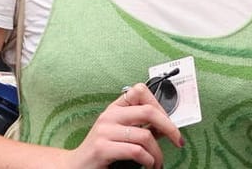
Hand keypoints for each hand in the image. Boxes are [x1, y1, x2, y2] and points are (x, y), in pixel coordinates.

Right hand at [62, 82, 182, 168]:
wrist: (74, 167)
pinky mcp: (102, 148)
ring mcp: (104, 131)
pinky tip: (148, 164)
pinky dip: (148, 160)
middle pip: (148, 111)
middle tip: (178, 140)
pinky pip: (135, 151)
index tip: (168, 121)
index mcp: (115, 108)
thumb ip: (141, 127)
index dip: (159, 104)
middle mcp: (109, 115)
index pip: (140, 91)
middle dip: (169, 127)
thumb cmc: (102, 152)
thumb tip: (167, 126)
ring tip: (157, 162)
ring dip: (157, 153)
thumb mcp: (121, 134)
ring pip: (145, 135)